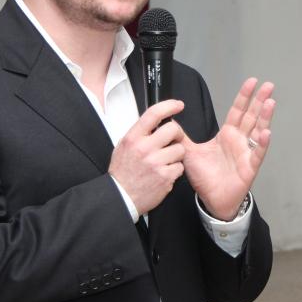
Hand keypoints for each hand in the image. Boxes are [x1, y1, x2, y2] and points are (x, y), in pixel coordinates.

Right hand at [108, 100, 185, 214]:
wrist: (121, 196)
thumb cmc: (123, 172)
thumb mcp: (124, 146)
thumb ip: (139, 133)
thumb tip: (155, 122)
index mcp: (133, 138)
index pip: (154, 113)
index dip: (169, 105)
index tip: (178, 105)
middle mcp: (144, 148)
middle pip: (173, 129)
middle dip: (176, 134)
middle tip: (172, 140)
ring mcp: (156, 163)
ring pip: (180, 149)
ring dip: (176, 155)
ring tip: (164, 161)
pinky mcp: (165, 176)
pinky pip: (180, 167)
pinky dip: (175, 170)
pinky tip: (164, 173)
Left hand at [182, 78, 274, 219]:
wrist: (212, 199)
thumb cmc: (205, 177)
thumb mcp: (189, 152)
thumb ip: (181, 135)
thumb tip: (169, 120)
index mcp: (227, 134)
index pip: (237, 111)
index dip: (244, 96)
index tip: (251, 82)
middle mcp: (239, 141)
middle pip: (251, 116)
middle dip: (259, 100)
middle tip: (268, 85)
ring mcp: (246, 153)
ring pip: (258, 131)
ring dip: (265, 117)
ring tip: (270, 102)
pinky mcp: (250, 167)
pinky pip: (257, 154)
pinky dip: (262, 144)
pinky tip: (266, 133)